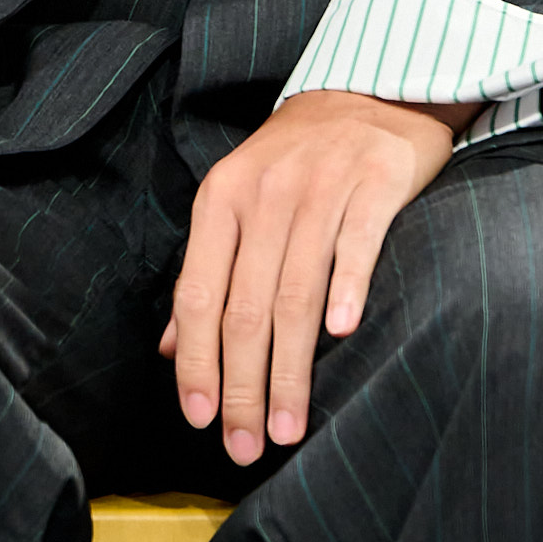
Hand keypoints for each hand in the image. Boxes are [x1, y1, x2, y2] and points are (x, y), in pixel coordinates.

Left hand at [157, 90, 465, 464]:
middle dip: (243, 387)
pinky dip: (347, 289)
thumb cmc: (294, 162)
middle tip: (247, 447)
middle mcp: (265, 193)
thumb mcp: (235, 203)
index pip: (197, 294)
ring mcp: (321, 186)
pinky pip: (356, 243)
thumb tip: (168, 350)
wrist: (365, 94)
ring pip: (296, 293)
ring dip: (291, 369)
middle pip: (246, 307)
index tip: (201, 420)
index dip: (195, 362)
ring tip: (289, 427)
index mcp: (221, 199)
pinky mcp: (374, 182)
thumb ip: (206, 272)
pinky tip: (342, 336)